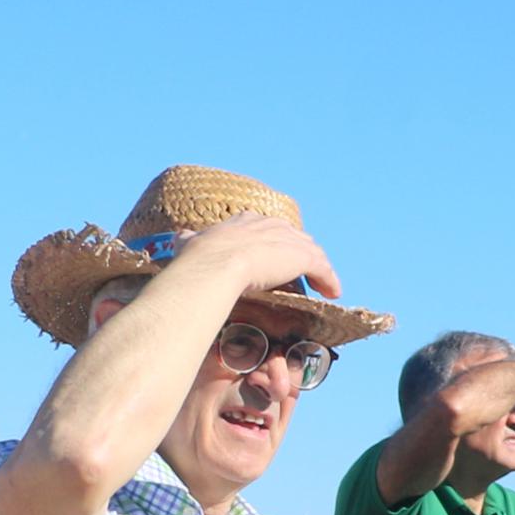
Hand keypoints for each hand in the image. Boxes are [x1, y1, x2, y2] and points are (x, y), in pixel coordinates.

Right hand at [173, 212, 338, 302]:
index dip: (275, 242)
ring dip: (320, 268)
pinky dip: (330, 280)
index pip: (268, 228)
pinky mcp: (301, 256)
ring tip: (324, 285)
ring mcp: (287, 239)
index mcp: (245, 222)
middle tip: (305, 272)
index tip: (276, 255)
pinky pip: (323, 268)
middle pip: (295, 238)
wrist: (215, 264)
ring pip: (312, 252)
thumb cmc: (200, 257)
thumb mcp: (189, 242)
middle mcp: (269, 225)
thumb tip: (181, 237)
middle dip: (302, 254)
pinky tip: (333, 292)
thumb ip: (188, 240)